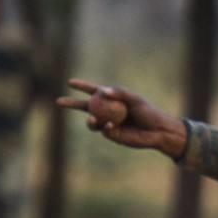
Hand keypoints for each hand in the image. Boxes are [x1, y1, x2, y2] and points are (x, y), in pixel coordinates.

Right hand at [56, 79, 187, 158]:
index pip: (93, 91)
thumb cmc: (148, 111)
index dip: (81, 86)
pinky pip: (104, 130)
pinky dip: (105, 127)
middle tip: (59, 101)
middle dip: (72, 104)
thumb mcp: (134, 98)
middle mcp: (108, 111)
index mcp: (112, 99)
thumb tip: (101, 91)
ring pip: (92, 121)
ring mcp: (109, 123)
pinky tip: (110, 125)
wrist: (158, 130)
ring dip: (89, 120)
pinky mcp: (113, 135)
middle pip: (85, 106)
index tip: (70, 82)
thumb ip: (119, 92)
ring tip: (91, 118)